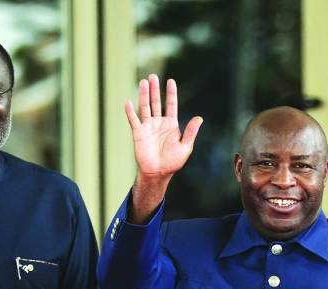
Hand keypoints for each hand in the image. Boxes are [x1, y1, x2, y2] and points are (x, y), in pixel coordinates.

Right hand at [124, 74, 202, 221]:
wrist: (158, 173)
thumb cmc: (173, 162)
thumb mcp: (186, 147)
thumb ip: (191, 132)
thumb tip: (199, 118)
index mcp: (171, 125)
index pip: (170, 105)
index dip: (171, 93)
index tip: (171, 81)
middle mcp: (159, 123)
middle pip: (156, 102)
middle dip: (155, 89)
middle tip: (153, 76)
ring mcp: (148, 127)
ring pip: (145, 107)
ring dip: (144, 95)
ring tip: (143, 82)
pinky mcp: (138, 133)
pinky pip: (133, 120)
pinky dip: (130, 112)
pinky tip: (128, 102)